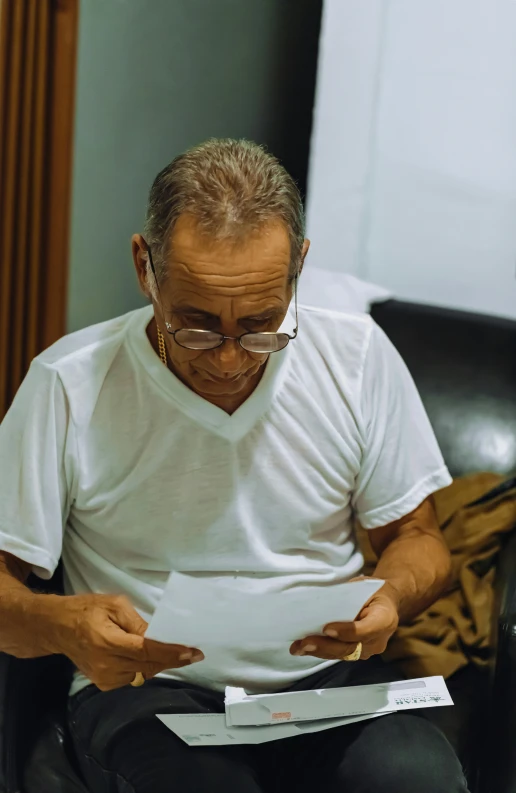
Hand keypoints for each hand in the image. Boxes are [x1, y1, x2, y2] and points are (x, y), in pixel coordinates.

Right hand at [54, 593, 203, 690]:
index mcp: (107, 641)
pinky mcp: (103, 684)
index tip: (192, 652)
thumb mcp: (114, 604)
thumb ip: (137, 622)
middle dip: (173, 659)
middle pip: (148, 665)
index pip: (146, 651)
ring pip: (143, 674)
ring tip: (171, 651)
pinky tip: (147, 656)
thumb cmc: (87, 609)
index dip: (171, 652)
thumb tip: (158, 637)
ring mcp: (103, 678)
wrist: (58, 627)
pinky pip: (133, 678)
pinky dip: (144, 667)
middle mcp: (105, 665)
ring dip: (158, 663)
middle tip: (193, 653)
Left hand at [289, 580, 399, 661]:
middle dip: (326, 646)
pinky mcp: (357, 653)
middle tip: (306, 643)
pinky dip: (320, 651)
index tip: (327, 628)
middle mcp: (378, 640)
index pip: (366, 630)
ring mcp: (367, 650)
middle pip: (351, 648)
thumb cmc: (373, 591)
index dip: (347, 631)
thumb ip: (347, 597)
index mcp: (384, 619)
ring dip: (319, 651)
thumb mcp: (364, 586)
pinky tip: (302, 648)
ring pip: (342, 654)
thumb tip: (319, 602)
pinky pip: (338, 654)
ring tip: (298, 648)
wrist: (385, 603)